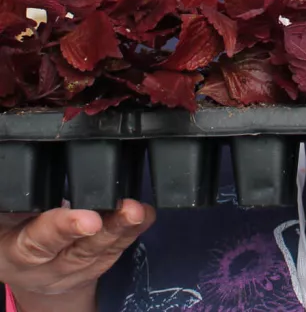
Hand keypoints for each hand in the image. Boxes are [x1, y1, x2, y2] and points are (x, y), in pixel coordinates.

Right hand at [0, 200, 154, 301]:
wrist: (24, 264)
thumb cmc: (11, 228)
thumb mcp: (3, 215)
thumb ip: (14, 200)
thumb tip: (20, 180)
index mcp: (15, 251)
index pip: (37, 242)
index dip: (63, 229)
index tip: (89, 219)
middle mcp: (45, 268)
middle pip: (79, 250)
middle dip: (107, 229)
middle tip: (130, 210)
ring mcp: (71, 272)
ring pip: (101, 252)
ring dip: (125, 229)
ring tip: (140, 210)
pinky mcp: (94, 268)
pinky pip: (114, 252)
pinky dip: (132, 233)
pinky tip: (144, 217)